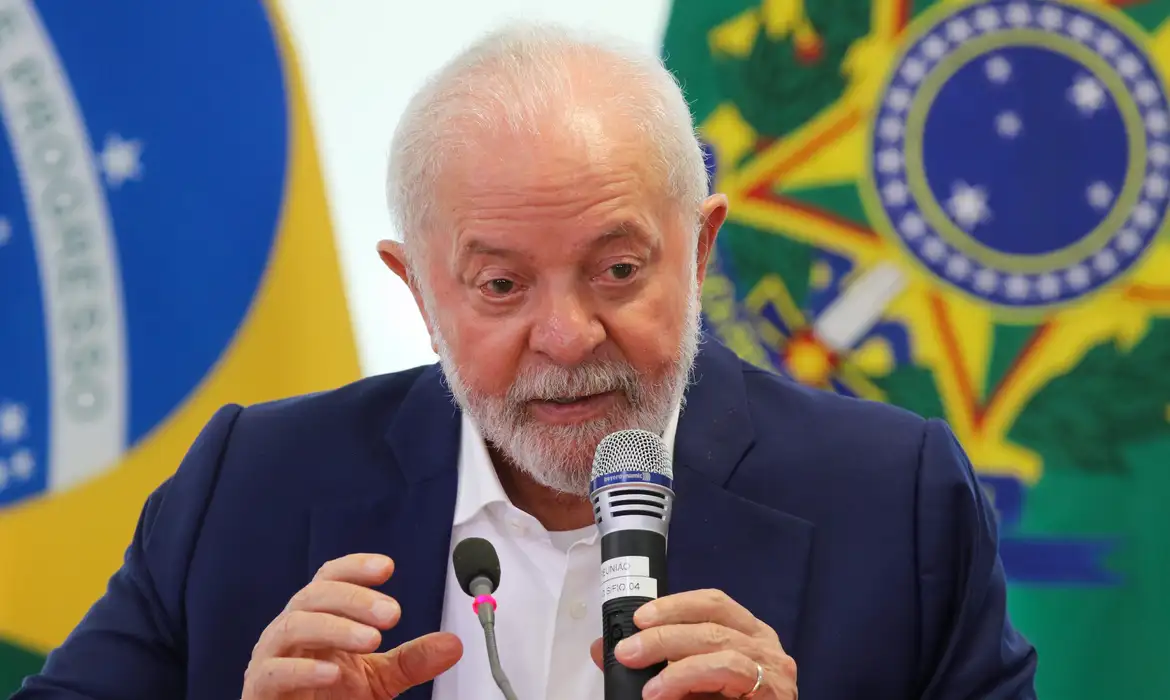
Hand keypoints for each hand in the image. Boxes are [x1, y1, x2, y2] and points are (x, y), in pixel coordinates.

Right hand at [242, 553, 462, 698]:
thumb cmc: (330, 699)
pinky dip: (303, 670)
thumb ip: (411, 661)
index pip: (330, 579)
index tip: (387, 567)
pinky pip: (273, 672)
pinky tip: (332, 673)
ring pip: (294, 626)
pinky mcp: (259, 689)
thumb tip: (453, 644)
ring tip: (371, 640)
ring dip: (335, 628)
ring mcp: (271, 658)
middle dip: (354, 599)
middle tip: (392, 613)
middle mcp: (291, 631)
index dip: (355, 567)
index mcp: (318, 619)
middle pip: (314, 596)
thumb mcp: (378, 679)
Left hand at [590, 589, 795, 698]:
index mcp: (748, 634)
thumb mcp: (682, 685)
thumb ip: (651, 666)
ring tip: (640, 674)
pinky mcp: (773, 690)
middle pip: (712, 620)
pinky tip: (661, 690)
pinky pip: (726, 668)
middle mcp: (765, 644)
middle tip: (626, 651)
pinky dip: (686, 675)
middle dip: (663, 632)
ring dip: (670, 653)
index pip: (714, 603)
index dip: (675, 605)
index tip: (639, 618)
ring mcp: (773, 667)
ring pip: (717, 641)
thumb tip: (603, 649)